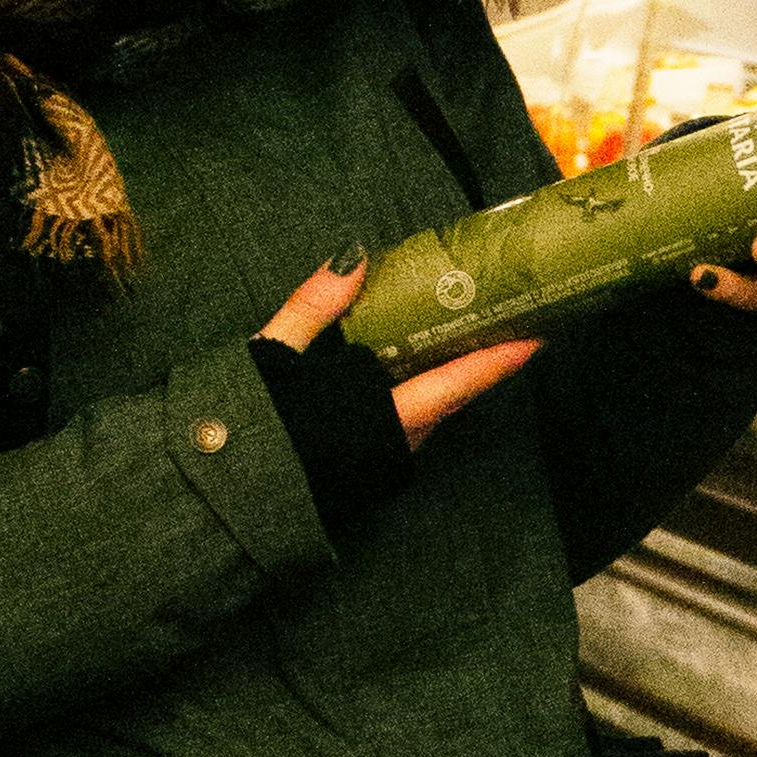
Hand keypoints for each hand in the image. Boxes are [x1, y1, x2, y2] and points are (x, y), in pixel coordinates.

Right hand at [264, 249, 535, 449]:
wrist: (217, 502)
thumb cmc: (245, 434)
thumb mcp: (272, 358)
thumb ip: (314, 306)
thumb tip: (357, 255)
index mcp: (381, 418)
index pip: (456, 384)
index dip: (500, 361)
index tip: (540, 335)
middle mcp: (395, 442)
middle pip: (453, 394)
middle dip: (484, 357)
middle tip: (514, 316)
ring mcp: (384, 458)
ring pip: (432, 408)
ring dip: (453, 373)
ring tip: (473, 330)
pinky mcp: (369, 465)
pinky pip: (410, 419)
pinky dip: (423, 387)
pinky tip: (415, 363)